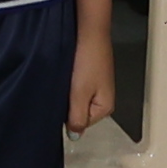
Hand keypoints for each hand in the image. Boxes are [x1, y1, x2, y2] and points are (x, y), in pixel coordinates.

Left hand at [66, 17, 117, 135]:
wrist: (89, 31)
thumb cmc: (86, 62)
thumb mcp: (79, 94)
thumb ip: (77, 117)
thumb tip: (75, 136)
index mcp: (105, 108)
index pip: (82, 124)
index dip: (68, 115)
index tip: (61, 101)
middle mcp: (104, 99)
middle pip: (80, 112)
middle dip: (68, 104)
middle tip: (61, 90)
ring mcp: (98, 86)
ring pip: (77, 98)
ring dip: (68, 92)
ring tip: (64, 81)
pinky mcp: (91, 74)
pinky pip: (78, 86)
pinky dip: (70, 82)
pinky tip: (66, 74)